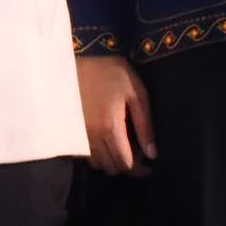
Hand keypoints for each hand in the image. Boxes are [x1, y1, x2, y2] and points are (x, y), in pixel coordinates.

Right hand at [77, 56, 154, 175]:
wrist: (85, 55)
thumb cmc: (114, 73)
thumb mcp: (137, 95)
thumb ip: (145, 126)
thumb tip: (152, 154)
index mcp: (110, 127)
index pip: (125, 163)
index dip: (139, 170)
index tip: (148, 166)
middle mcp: (92, 135)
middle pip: (110, 167)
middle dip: (127, 167)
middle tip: (138, 154)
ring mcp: (79, 133)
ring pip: (96, 163)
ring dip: (111, 162)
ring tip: (122, 148)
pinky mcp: (72, 128)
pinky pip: (85, 154)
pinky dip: (98, 155)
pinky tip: (106, 142)